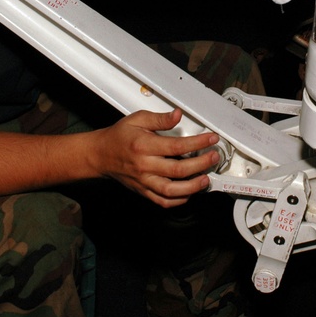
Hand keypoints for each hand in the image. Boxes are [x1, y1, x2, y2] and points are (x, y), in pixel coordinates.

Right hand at [89, 108, 219, 207]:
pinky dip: (178, 200)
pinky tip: (189, 193)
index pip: (177, 146)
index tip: (211, 139)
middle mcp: (144, 166)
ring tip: (206, 179)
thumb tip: (178, 115)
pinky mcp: (143, 191)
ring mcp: (144, 181)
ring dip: (193, 187)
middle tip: (214, 158)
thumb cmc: (119, 136)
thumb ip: (160, 119)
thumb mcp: (138, 119)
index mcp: (144, 145)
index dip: (198, 143)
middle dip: (201, 164)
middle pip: (178, 170)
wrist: (101, 155)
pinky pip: (162, 201)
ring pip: (171, 191)